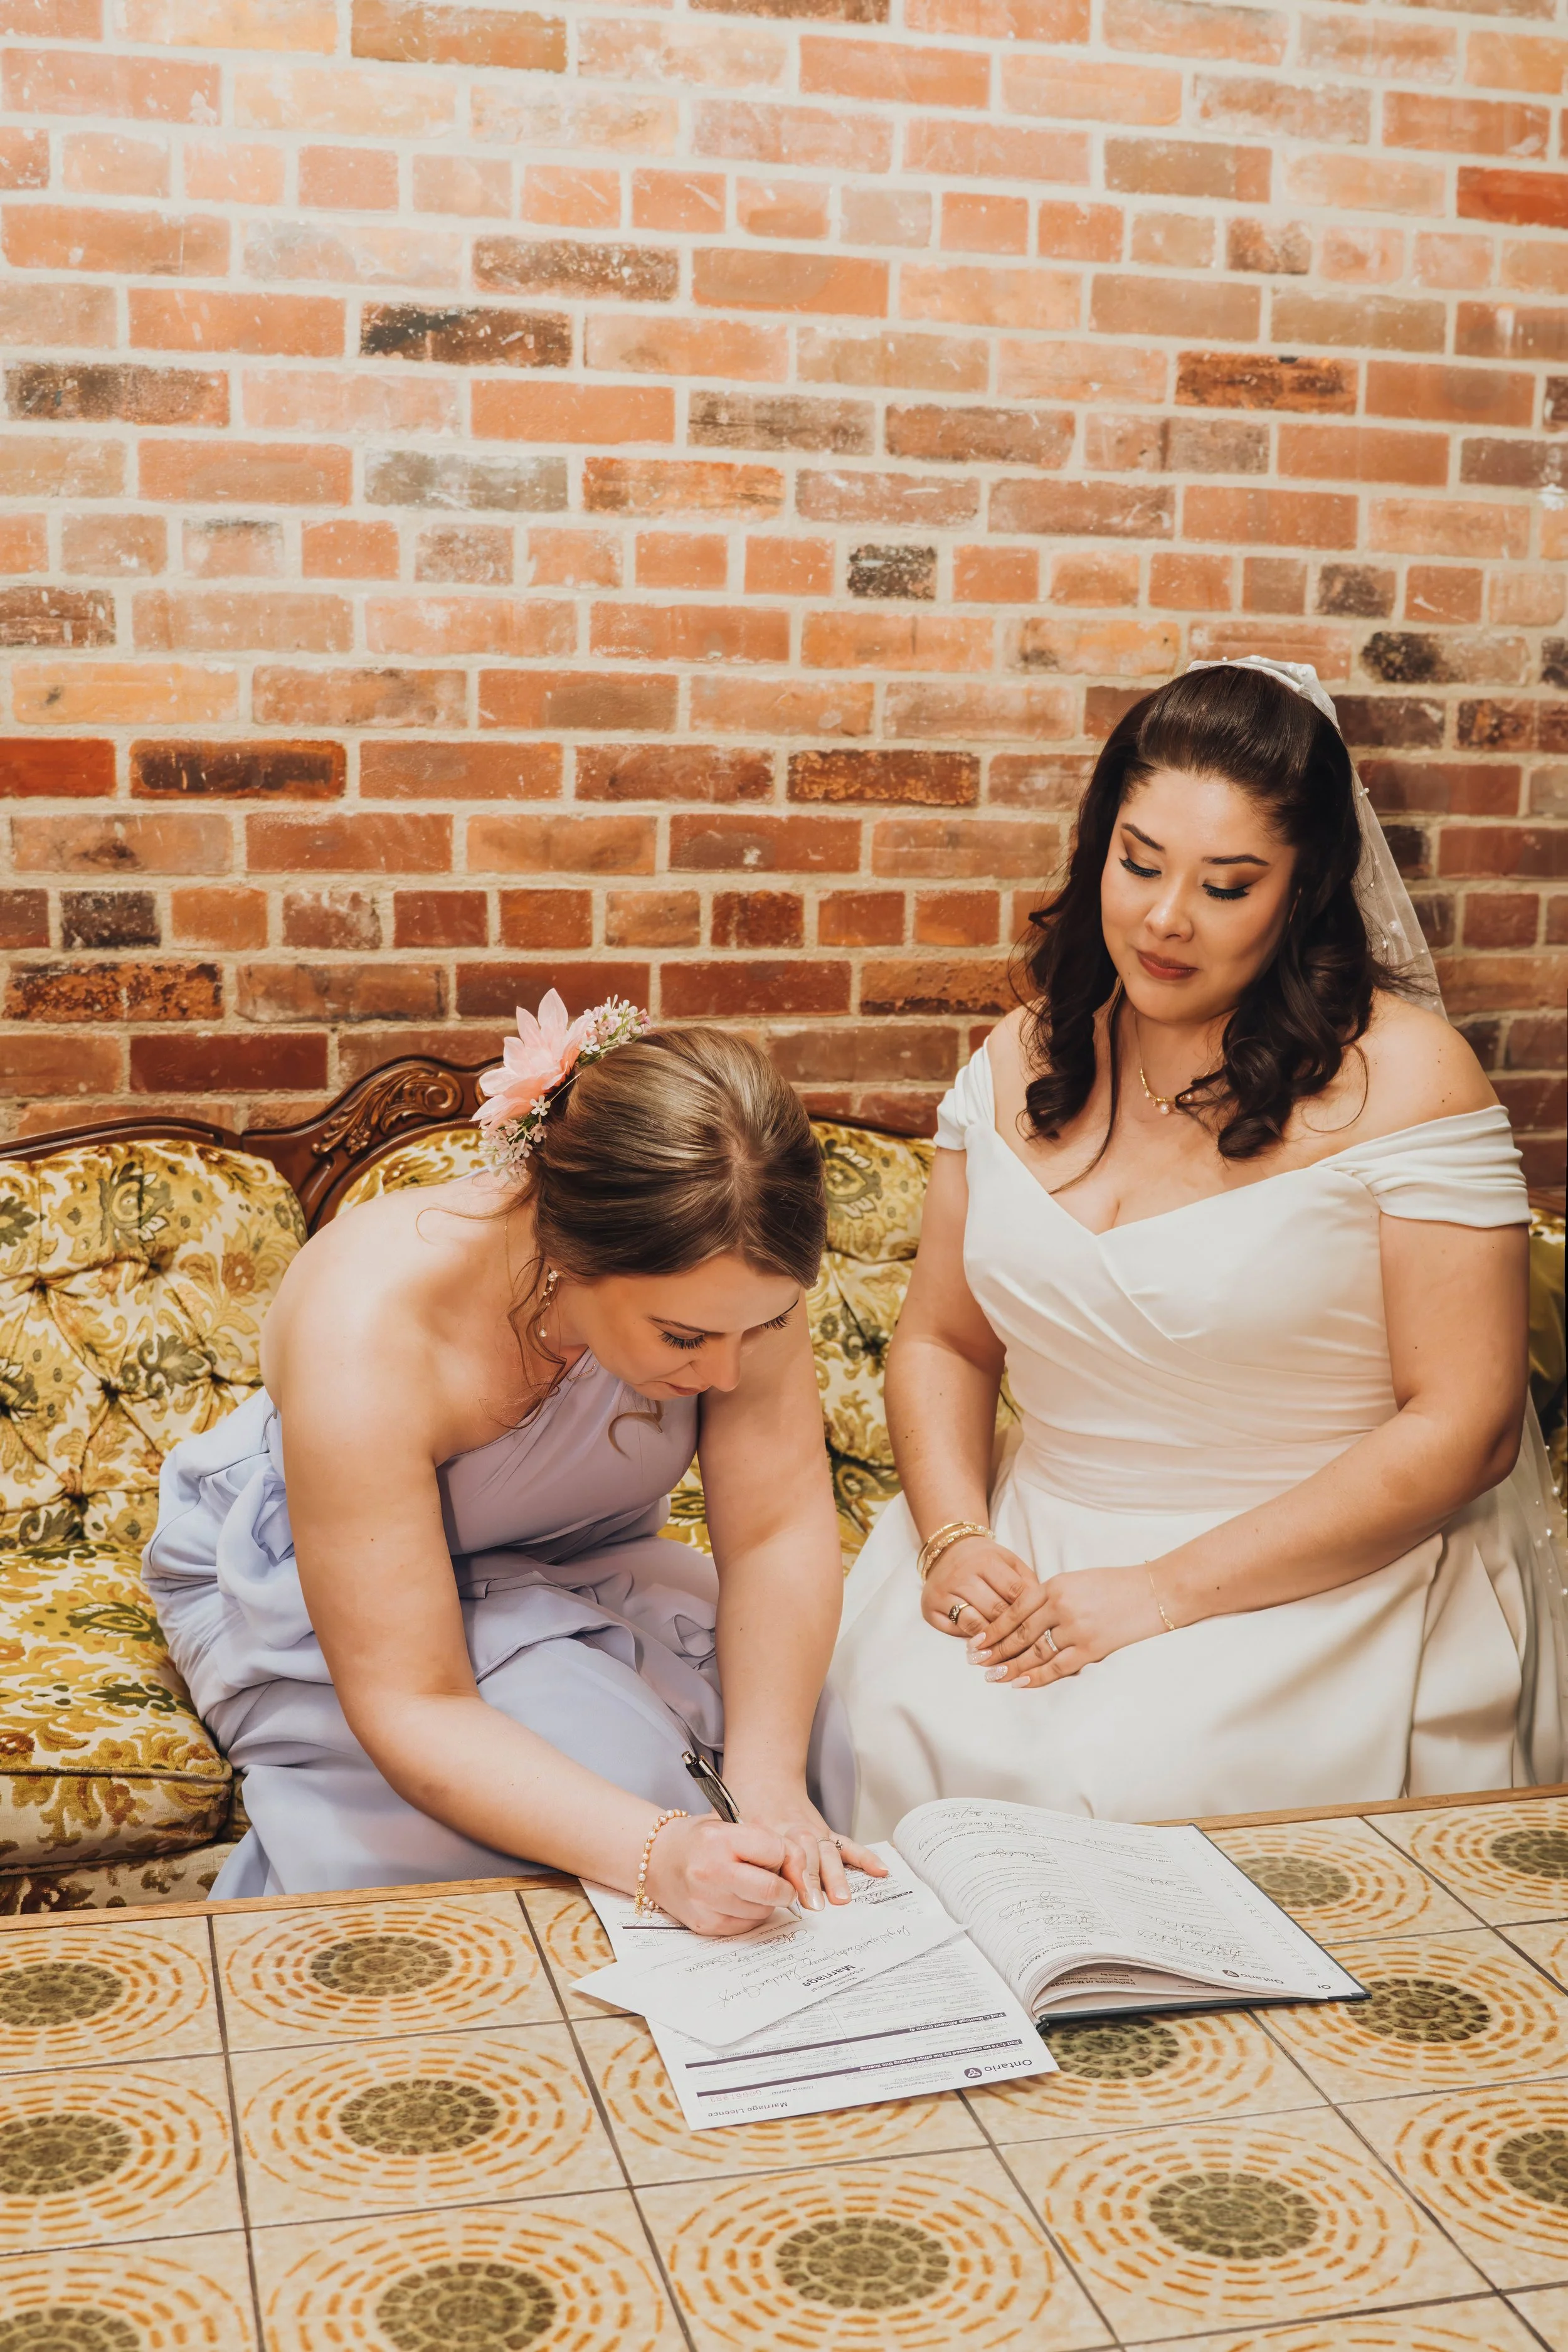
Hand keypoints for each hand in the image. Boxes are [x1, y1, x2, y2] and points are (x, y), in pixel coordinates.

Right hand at [642, 1814, 799, 1935]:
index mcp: (718, 1840)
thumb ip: (767, 1842)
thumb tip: (802, 1872)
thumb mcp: (730, 1826)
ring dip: (768, 1902)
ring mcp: (705, 1903)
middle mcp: (709, 1873)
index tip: (785, 1858)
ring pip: (762, 1912)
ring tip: (751, 1886)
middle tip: (784, 1883)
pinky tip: (737, 1899)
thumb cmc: (698, 1840)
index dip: (787, 1856)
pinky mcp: (705, 1926)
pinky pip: (746, 1926)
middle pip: (771, 1890)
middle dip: (787, 1888)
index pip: (776, 1851)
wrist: (655, 1860)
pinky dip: (751, 1914)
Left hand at [724, 1780, 886, 1909]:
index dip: (786, 1872)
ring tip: (842, 1898)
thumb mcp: (725, 1822)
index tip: (789, 1894)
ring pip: (827, 1850)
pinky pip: (847, 1844)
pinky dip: (864, 1857)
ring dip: (835, 1875)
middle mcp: (793, 1829)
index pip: (779, 1851)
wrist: (763, 1778)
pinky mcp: (826, 1832)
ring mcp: (812, 1830)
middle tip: (815, 1904)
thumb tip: (718, 1881)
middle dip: (811, 1879)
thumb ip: (728, 1845)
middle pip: (805, 1852)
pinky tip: (879, 1870)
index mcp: (766, 1828)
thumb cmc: (742, 1807)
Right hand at [921, 1533, 1039, 1642]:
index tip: (1039, 1625)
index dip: (1029, 1611)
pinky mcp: (930, 1607)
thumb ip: (1028, 1583)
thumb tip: (1040, 1613)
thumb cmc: (986, 1561)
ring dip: (993, 1639)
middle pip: (996, 1611)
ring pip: (975, 1624)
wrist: (948, 1550)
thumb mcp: (1010, 1562)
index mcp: (986, 1561)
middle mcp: (962, 1575)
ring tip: (1006, 1648)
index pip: (1014, 1593)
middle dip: (1013, 1629)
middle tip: (1027, 1644)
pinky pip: (955, 1630)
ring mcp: (944, 1591)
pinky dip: (970, 1639)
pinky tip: (982, 1643)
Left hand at [969, 1564, 1167, 1686]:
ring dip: (1011, 1665)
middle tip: (975, 1662)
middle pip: (1020, 1632)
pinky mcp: (1093, 1647)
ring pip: (1035, 1651)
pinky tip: (1019, 1683)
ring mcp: (1077, 1627)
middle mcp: (1061, 1605)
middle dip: (996, 1649)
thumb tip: (1027, 1618)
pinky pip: (1058, 1666)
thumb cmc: (1117, 1585)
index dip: (994, 1628)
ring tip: (992, 1676)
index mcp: (1056, 1585)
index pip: (1015, 1610)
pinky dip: (1037, 1676)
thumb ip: (1052, 1596)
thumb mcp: (1078, 1580)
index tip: (977, 1641)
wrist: (1156, 1591)